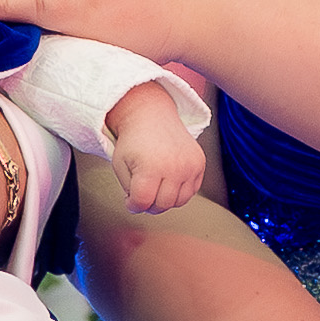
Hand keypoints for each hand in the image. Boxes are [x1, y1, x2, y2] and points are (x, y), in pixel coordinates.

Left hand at [103, 83, 209, 216]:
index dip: (133, 205)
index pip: (143, 202)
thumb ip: (129, 189)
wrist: (152, 115)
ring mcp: (190, 165)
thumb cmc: (133, 140)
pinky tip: (168, 180)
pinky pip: (192, 191)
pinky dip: (179, 191)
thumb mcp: (119, 164)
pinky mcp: (199, 163)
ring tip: (155, 187)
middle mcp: (174, 167)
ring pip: (179, 201)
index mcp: (151, 167)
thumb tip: (142, 206)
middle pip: (162, 205)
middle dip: (149, 205)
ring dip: (165, 200)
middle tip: (143, 194)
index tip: (129, 200)